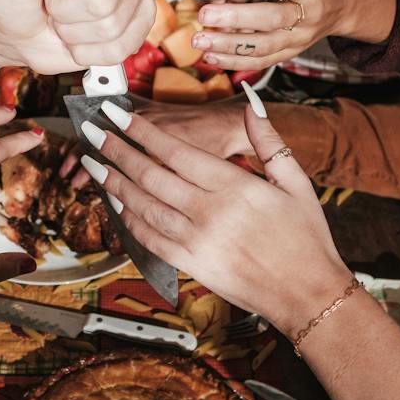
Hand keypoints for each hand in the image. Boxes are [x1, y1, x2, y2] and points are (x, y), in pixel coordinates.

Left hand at [78, 87, 350, 327]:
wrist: (307, 293)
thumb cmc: (306, 237)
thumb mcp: (296, 183)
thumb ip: (269, 142)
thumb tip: (252, 106)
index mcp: (234, 185)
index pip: (174, 151)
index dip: (140, 131)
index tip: (117, 116)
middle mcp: (210, 211)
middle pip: (150, 174)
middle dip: (116, 150)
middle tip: (92, 132)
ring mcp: (197, 240)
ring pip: (143, 205)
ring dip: (114, 183)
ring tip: (94, 164)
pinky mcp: (191, 265)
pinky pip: (150, 238)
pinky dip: (129, 219)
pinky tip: (116, 203)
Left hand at [193, 0, 347, 70]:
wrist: (339, 3)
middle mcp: (307, 13)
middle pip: (271, 20)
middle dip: (236, 18)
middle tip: (204, 13)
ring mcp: (298, 37)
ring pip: (264, 47)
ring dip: (229, 46)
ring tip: (199, 39)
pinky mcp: (288, 53)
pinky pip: (262, 62)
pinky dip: (235, 62)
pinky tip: (210, 56)